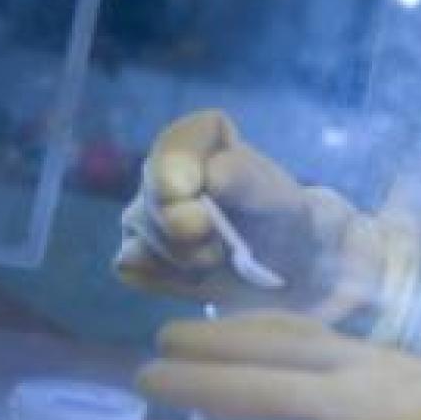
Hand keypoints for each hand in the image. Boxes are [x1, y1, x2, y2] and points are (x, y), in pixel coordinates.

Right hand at [114, 110, 374, 317]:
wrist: (287, 272)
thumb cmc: (288, 225)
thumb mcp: (283, 204)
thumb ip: (251, 183)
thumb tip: (214, 172)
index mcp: (206, 141)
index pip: (180, 141)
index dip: (177, 164)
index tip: (189, 191)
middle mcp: (168, 170)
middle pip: (152, 190)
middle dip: (179, 223)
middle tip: (216, 247)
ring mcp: (147, 210)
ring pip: (138, 228)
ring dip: (179, 255)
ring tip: (220, 259)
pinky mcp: (137, 252)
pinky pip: (132, 264)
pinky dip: (165, 278)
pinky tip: (197, 277)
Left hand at [134, 310, 420, 419]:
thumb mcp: (391, 362)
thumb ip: (325, 349)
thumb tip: (244, 332)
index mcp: (368, 363)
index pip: (273, 341)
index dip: (210, 339)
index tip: (164, 338)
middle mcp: (356, 408)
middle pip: (253, 391)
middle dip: (187, 384)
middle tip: (139, 382)